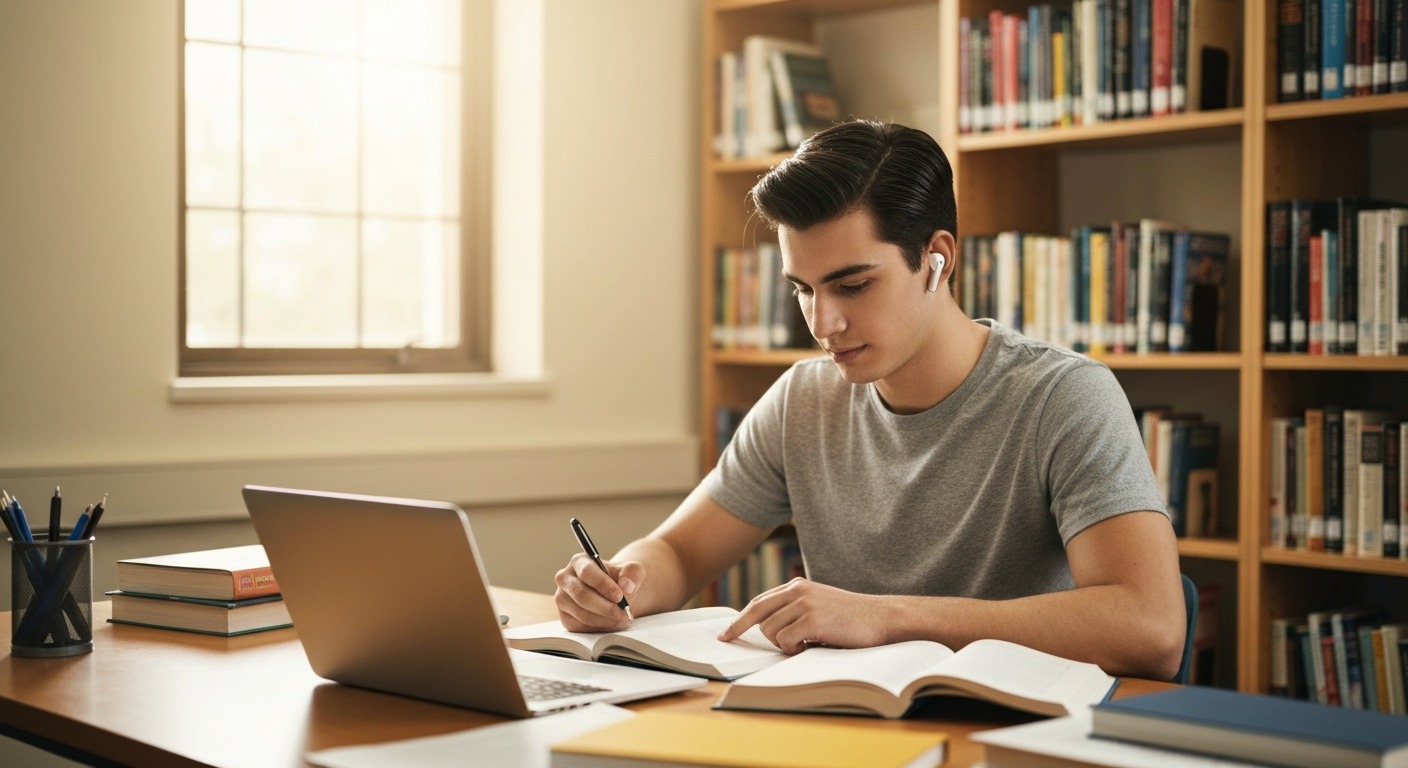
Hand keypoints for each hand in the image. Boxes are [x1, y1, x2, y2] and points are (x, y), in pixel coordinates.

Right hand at [554, 552, 641, 631]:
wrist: (613, 593)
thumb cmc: (619, 578)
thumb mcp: (632, 571)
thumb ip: (633, 573)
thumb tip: (627, 586)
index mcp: (579, 561)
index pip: (586, 572)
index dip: (603, 585)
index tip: (620, 596)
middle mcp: (565, 578)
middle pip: (582, 595)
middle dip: (605, 607)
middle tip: (624, 613)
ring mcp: (562, 598)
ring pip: (582, 613)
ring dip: (605, 619)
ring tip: (623, 619)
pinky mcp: (565, 617)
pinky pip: (581, 626)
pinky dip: (600, 627)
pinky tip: (613, 623)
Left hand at [716, 578, 892, 653]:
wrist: (883, 618)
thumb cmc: (853, 619)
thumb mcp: (820, 606)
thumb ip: (795, 610)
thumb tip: (767, 629)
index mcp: (798, 586)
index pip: (759, 602)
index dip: (739, 619)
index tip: (725, 634)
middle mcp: (798, 591)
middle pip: (757, 615)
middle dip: (746, 632)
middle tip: (731, 642)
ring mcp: (804, 604)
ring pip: (770, 631)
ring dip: (783, 644)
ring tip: (804, 644)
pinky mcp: (812, 619)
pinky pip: (785, 641)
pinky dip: (794, 650)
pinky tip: (811, 646)